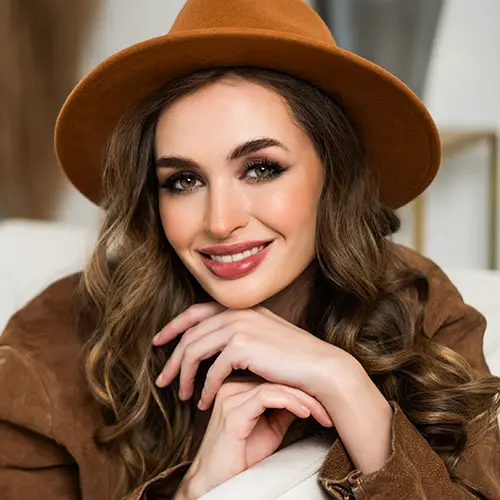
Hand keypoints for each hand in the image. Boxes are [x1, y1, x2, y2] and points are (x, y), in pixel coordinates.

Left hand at [153, 302, 351, 410]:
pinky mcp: (243, 345)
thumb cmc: (294, 358)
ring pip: (194, 350)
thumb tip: (215, 344)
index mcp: (240, 307)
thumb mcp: (263, 336)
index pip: (195, 312)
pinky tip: (204, 402)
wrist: (320, 367)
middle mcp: (237, 311)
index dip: (173, 327)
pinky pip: (212, 369)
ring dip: (184, 375)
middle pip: (189, 334)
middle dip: (171, 358)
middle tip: (162, 380)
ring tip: (182, 396)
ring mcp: (239, 325)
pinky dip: (204, 388)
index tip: (158, 342)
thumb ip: (239, 333)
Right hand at [178, 376, 333, 498]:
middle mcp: (231, 386)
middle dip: (306, 391)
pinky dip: (290, 402)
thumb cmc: (242, 455)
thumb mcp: (271, 426)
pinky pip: (266, 397)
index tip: (323, 401)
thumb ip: (284, 407)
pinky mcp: (232, 413)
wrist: (217, 482)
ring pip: (274, 385)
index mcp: (237, 385)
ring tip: (319, 412)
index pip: (274, 374)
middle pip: (275, 377)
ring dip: (303, 398)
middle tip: (326, 408)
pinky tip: (303, 413)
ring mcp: (230, 397)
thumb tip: (309, 394)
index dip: (301, 385)